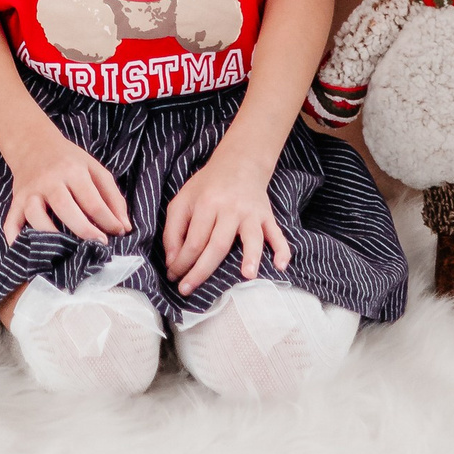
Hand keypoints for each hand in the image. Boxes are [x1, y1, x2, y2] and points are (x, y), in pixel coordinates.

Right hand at [2, 120, 129, 245]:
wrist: (33, 143)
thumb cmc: (69, 160)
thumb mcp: (95, 169)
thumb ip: (113, 197)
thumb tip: (124, 228)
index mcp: (73, 171)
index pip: (92, 200)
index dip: (108, 221)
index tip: (118, 234)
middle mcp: (50, 181)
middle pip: (65, 208)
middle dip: (84, 229)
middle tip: (99, 244)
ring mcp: (30, 192)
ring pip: (36, 215)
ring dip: (50, 235)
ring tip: (66, 250)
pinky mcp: (16, 200)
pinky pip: (11, 221)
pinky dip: (15, 237)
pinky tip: (25, 250)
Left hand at [162, 139, 289, 296]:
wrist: (239, 163)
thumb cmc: (207, 187)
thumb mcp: (182, 200)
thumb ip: (173, 230)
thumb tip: (172, 261)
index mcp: (207, 203)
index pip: (194, 240)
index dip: (182, 262)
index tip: (174, 277)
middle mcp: (230, 209)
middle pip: (218, 245)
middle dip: (201, 271)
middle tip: (188, 290)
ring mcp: (251, 214)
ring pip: (251, 237)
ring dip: (251, 256)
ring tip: (247, 275)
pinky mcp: (267, 217)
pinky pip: (277, 234)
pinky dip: (281, 250)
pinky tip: (281, 265)